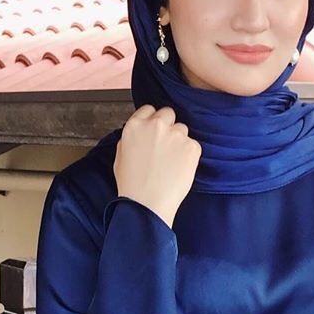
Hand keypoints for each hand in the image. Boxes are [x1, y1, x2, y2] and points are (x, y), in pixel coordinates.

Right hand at [113, 105, 201, 227]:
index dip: (152, 121)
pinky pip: (193, 145)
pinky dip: (189, 155)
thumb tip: (141, 132)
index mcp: (135, 125)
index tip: (154, 132)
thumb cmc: (132, 185)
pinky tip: (179, 169)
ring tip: (171, 162)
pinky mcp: (192, 147)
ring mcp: (176, 135)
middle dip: (167, 126)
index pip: (149, 109)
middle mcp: (156, 125)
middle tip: (165, 145)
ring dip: (179, 141)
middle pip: (168, 113)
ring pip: (182, 129)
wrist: (147, 204)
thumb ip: (131, 137)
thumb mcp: (120, 155)